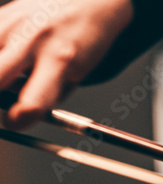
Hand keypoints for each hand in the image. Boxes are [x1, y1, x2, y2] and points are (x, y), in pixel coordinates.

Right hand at [0, 0, 132, 128]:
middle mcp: (33, 40)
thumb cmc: (84, 41)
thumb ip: (48, 95)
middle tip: (6, 102)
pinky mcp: (1, 14)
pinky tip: (9, 57)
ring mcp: (12, 24)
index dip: (19, 118)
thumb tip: (17, 115)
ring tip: (10, 74)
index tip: (15, 120)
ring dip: (0, 73)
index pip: (33, 101)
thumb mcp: (78, 74)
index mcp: (61, 61)